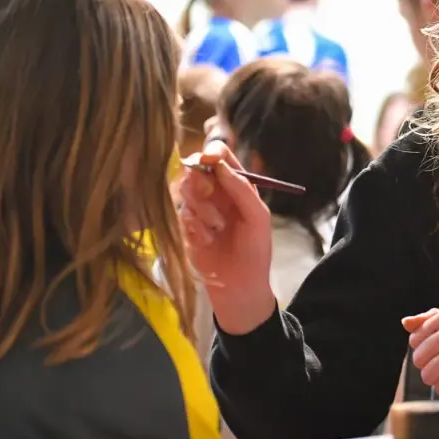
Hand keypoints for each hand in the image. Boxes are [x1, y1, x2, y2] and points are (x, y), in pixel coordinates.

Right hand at [179, 142, 275, 334]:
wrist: (239, 286)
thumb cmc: (255, 250)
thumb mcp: (257, 218)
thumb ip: (243, 189)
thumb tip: (220, 166)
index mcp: (236, 185)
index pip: (220, 156)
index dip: (212, 152)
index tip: (207, 159)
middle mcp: (215, 192)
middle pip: (196, 168)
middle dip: (202, 181)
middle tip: (209, 195)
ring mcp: (198, 208)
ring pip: (185, 190)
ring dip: (202, 208)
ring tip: (217, 228)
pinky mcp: (184, 225)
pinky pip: (181, 213)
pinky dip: (194, 225)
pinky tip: (207, 240)